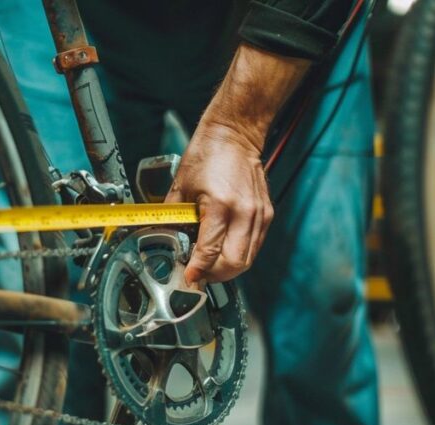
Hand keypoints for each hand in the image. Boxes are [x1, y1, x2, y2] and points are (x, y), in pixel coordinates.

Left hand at [166, 122, 272, 283]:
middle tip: (199, 274)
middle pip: (234, 264)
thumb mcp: (181, 187)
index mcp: (220, 204)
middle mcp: (244, 212)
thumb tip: (168, 242)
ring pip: (247, 259)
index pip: (210, 251)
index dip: (198, 270)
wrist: (234, 135)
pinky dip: (239, 254)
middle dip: (215, 275)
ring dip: (228, 268)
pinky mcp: (266, 214)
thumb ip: (174, 218)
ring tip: (210, 265)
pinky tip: (225, 251)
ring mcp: (259, 214)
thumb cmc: (207, 155)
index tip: (189, 277)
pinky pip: (254, 246)